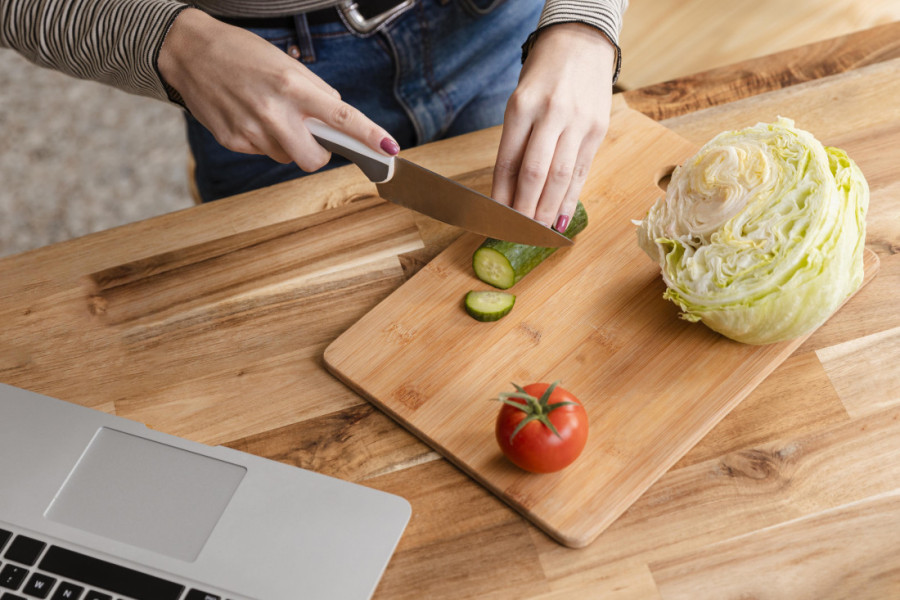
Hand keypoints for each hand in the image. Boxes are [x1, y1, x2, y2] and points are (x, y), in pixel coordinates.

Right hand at [157, 9, 398, 170]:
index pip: (341, 118)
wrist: (189, 53)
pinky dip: (263, 140)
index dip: (369, 136)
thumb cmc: (241, 53)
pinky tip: (248, 116)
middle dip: (318, 153)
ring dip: (287, 143)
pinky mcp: (233, 141)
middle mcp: (273, 112)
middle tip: (311, 135)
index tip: (389, 149)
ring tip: (267, 113)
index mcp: (293, 87)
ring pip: (287, 157)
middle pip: (314, 160)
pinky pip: (262, 152)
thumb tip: (337, 118)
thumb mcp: (286, 64)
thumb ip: (315, 93)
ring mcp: (251, 131)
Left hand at [492, 23, 614, 230]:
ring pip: (561, 177)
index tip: (495, 218)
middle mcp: (551, 114)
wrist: (581, 42)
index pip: (508, 162)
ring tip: (538, 230)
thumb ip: (516, 143)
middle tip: (517, 233)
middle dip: (525, 209)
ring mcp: (578, 121)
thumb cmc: (543, 76)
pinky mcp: (598, 129)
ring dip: (548, 210)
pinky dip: (571, 198)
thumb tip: (509, 192)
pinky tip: (562, 218)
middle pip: (535, 174)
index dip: (501, 195)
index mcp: (522, 106)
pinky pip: (582, 171)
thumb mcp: (520, 101)